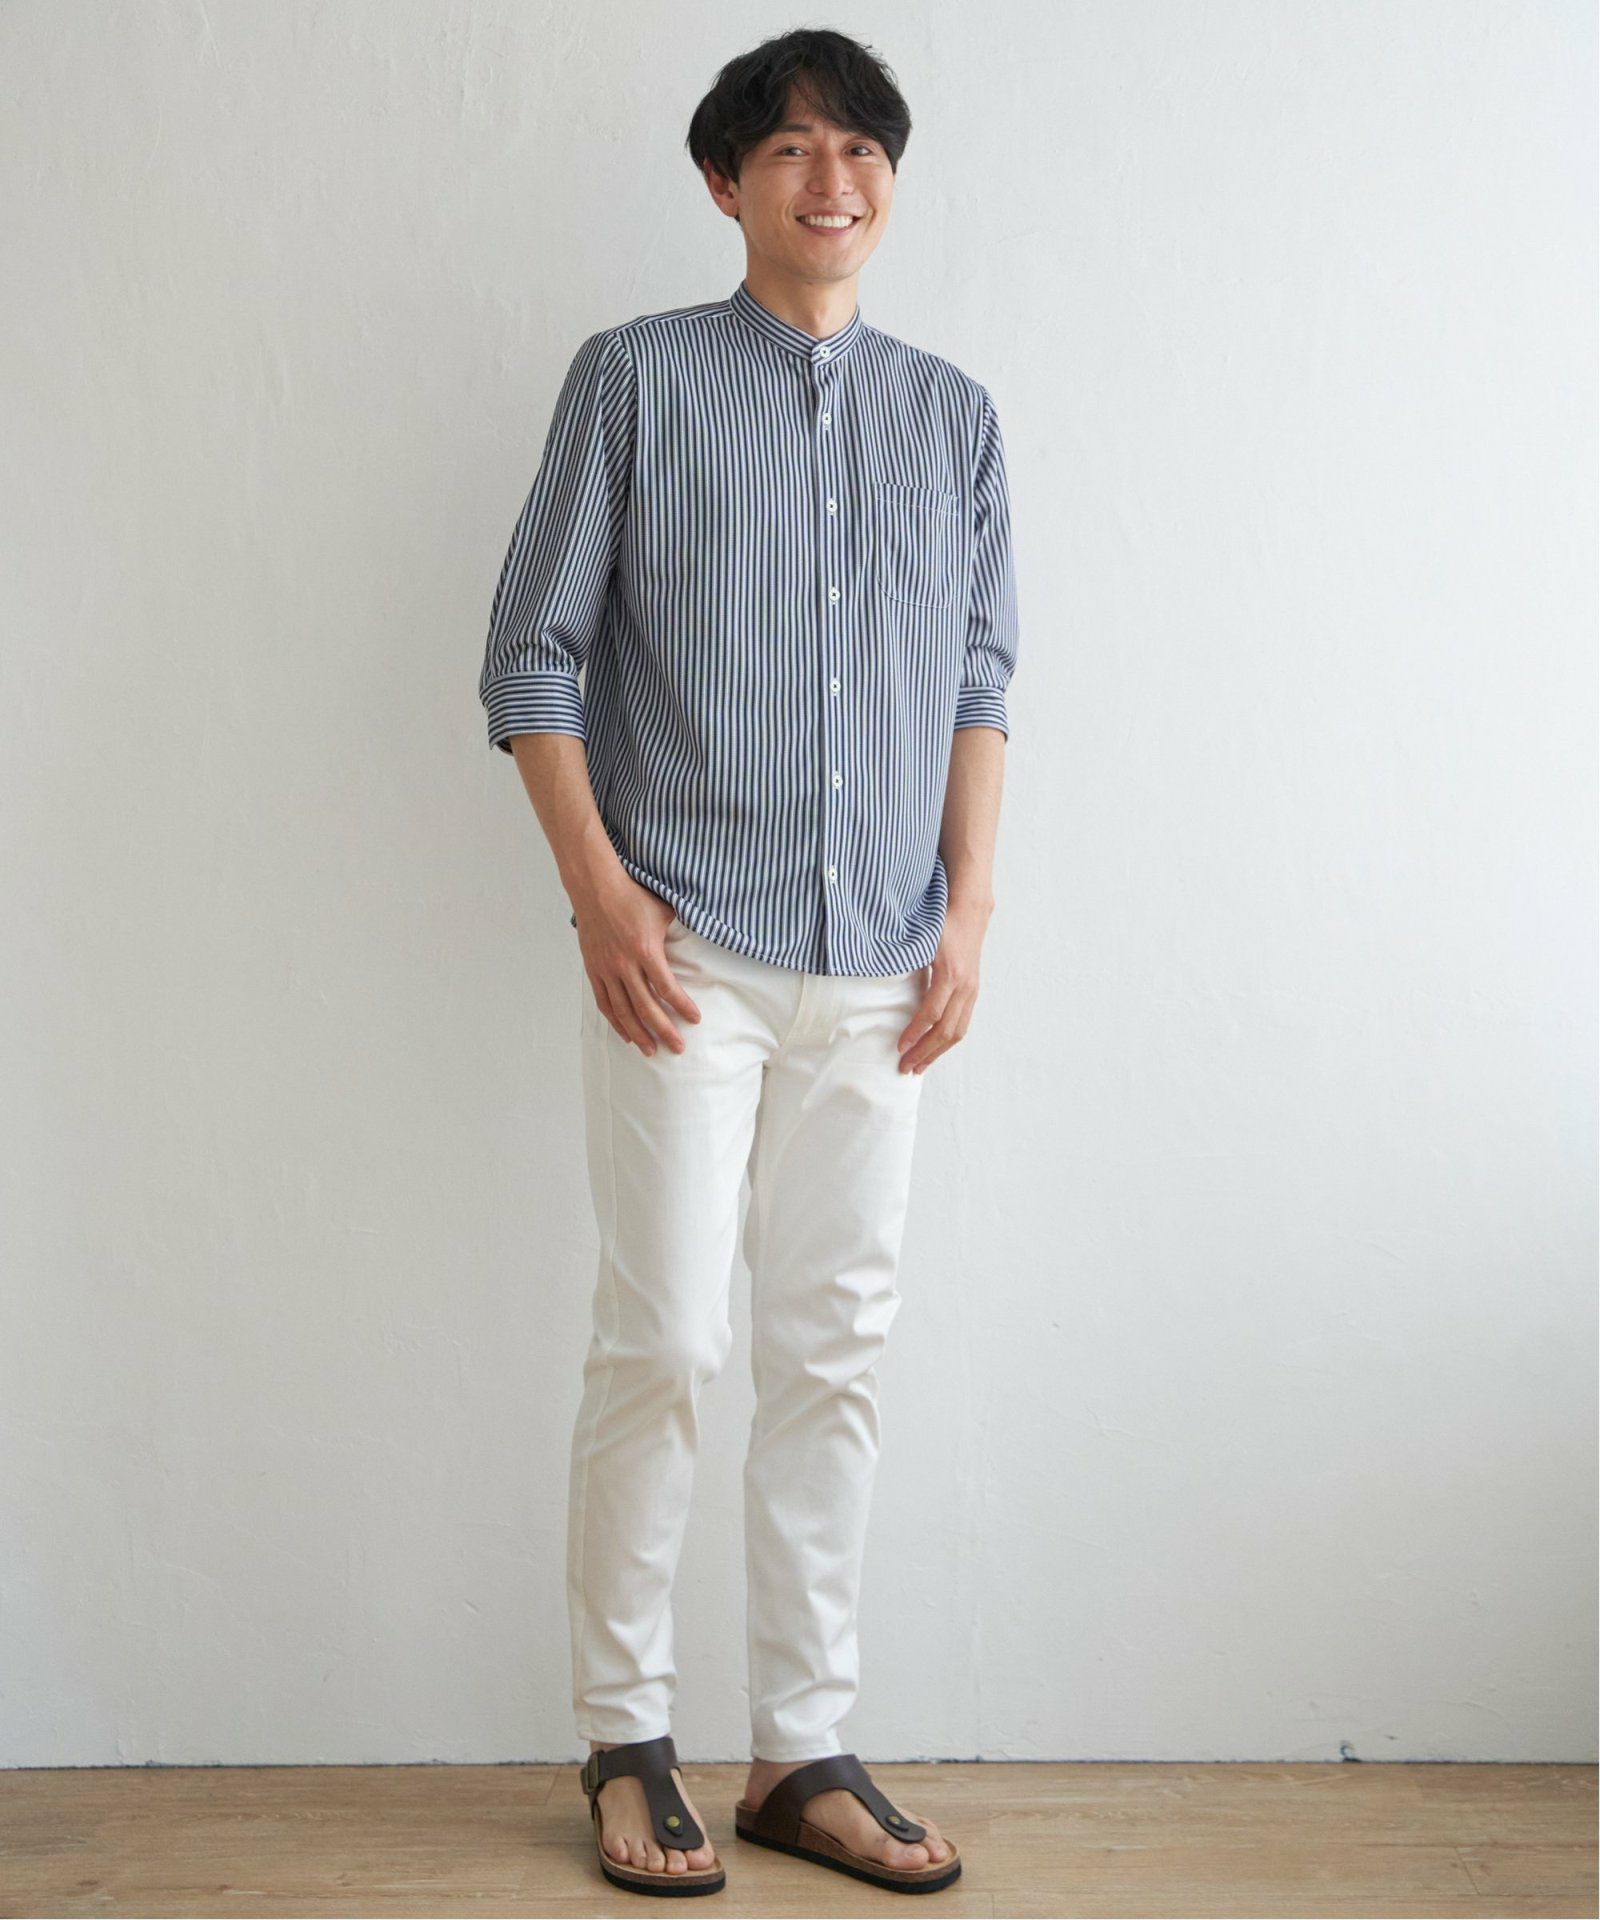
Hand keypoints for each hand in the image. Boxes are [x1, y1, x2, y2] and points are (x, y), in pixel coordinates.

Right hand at [575, 883, 701, 1055]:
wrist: (596, 888)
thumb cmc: (632, 897)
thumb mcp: (664, 911)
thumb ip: (681, 930)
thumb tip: (705, 935)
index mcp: (645, 951)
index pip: (668, 988)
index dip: (683, 1007)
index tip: (695, 1019)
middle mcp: (625, 965)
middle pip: (646, 1007)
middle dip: (664, 1030)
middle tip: (678, 1047)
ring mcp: (607, 969)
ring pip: (624, 1011)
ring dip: (639, 1033)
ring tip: (651, 1051)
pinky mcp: (594, 970)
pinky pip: (604, 1002)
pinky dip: (615, 1021)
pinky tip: (626, 1035)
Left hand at [896, 900, 990, 1073]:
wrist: (969, 912)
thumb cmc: (940, 924)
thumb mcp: (921, 940)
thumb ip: (907, 963)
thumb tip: (883, 986)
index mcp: (950, 974)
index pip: (931, 1013)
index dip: (915, 1033)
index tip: (900, 1047)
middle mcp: (965, 986)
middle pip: (946, 1030)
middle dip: (925, 1052)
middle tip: (905, 1067)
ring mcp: (972, 991)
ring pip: (958, 1032)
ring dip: (937, 1052)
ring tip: (919, 1067)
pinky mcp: (973, 992)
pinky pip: (963, 1024)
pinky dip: (947, 1041)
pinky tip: (934, 1049)